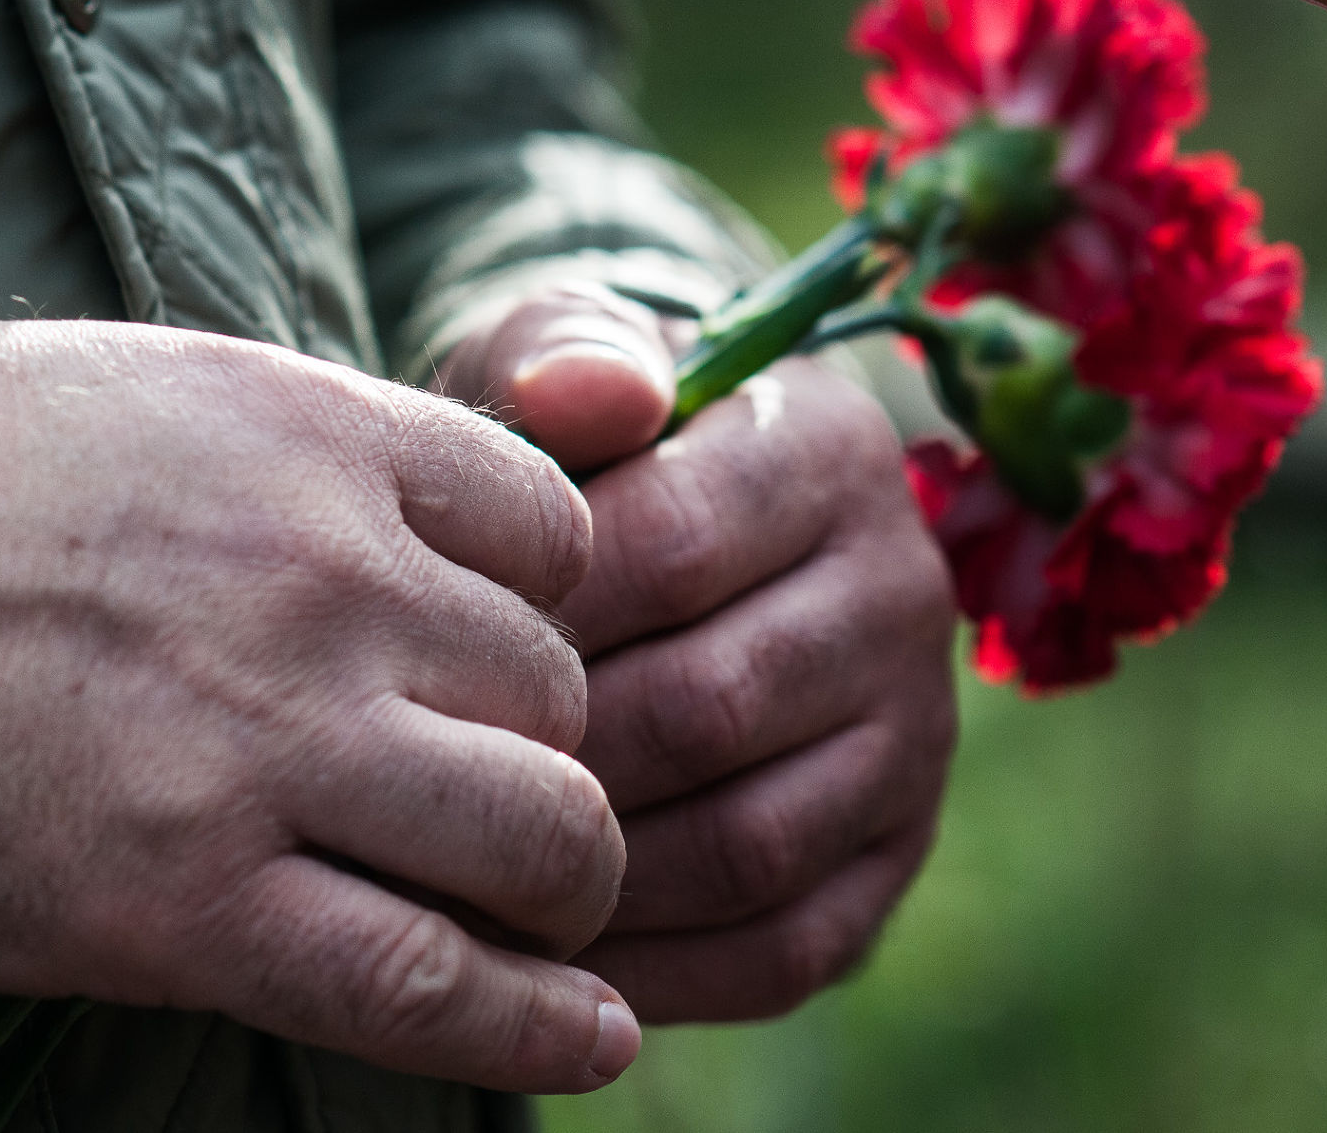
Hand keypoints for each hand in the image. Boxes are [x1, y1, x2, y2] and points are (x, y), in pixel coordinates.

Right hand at [0, 320, 639, 1092]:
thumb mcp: (138, 397)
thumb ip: (297, 462)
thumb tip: (400, 536)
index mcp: (309, 440)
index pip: (555, 536)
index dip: (550, 614)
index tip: (498, 667)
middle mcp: (318, 580)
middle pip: (563, 691)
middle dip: (551, 757)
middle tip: (497, 802)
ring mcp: (258, 742)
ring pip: (543, 835)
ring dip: (559, 885)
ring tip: (528, 912)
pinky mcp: (176, 903)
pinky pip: (423, 982)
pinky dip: (524, 1026)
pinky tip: (582, 1041)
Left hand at [440, 284, 958, 1022]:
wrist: (662, 534)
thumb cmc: (581, 456)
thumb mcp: (559, 367)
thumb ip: (564, 354)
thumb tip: (591, 392)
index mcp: (830, 451)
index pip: (676, 544)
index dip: (533, 612)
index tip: (411, 648)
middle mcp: (902, 590)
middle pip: (713, 705)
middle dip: (550, 760)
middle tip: (416, 788)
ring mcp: (915, 733)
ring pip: (753, 841)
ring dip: (596, 879)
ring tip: (462, 880)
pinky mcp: (895, 852)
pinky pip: (788, 946)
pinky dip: (662, 972)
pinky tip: (545, 964)